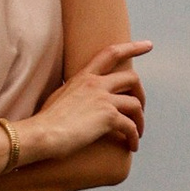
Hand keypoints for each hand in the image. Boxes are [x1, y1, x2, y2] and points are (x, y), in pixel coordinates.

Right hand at [25, 38, 151, 162]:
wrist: (40, 134)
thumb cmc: (44, 122)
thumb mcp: (59, 98)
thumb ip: (73, 94)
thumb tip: (77, 102)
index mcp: (83, 77)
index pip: (111, 53)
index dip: (132, 47)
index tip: (148, 45)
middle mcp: (95, 83)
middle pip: (132, 78)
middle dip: (141, 93)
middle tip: (141, 108)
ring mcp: (103, 99)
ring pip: (135, 104)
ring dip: (140, 120)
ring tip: (137, 133)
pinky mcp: (108, 116)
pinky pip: (131, 126)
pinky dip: (134, 137)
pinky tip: (132, 146)